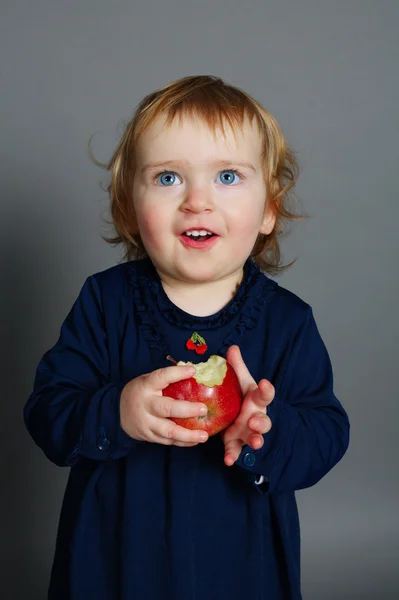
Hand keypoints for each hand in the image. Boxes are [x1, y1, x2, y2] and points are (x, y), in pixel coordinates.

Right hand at [120, 365, 208, 446]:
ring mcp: (147, 423)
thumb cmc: (140, 392)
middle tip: (203, 409)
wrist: (117, 412)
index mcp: (146, 386)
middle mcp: (146, 405)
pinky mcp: (149, 436)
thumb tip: (194, 372)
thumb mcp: (148, 380)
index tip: (193, 371)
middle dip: (187, 410)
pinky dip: (183, 442)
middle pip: (166, 409)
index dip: (177, 373)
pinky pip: (168, 441)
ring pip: (168, 431)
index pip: (161, 377)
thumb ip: (167, 379)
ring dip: (188, 435)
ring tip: (204, 435)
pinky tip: (195, 441)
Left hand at [222, 345, 273, 465]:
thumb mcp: (241, 382)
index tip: (265, 383)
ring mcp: (249, 432)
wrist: (244, 419)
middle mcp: (256, 417)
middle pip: (264, 421)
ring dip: (255, 441)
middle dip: (262, 422)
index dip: (266, 390)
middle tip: (255, 420)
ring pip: (255, 438)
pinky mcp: (237, 443)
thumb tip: (232, 348)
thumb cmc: (243, 398)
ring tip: (254, 443)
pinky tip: (228, 461)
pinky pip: (236, 451)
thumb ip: (237, 367)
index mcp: (257, 401)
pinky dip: (233, 456)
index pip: (265, 395)